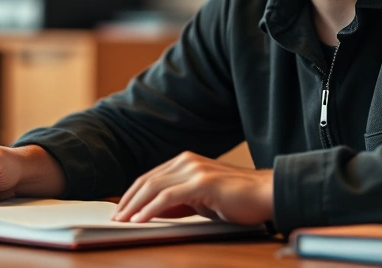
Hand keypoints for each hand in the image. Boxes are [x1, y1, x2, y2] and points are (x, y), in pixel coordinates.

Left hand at [112, 151, 272, 225]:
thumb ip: (179, 202)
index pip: (150, 177)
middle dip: (128, 200)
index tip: (120, 210)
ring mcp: (194, 170)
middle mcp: (187, 161)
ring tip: (122, 220)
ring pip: (154, 187)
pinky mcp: (202, 182)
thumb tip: (153, 211)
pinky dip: (150, 209)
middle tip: (115, 218)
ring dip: (134, 206)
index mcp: (186, 161)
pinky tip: (140, 220)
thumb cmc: (237, 200)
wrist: (266, 195)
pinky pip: (168, 197)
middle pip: (147, 180)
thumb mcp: (202, 201)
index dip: (133, 194)